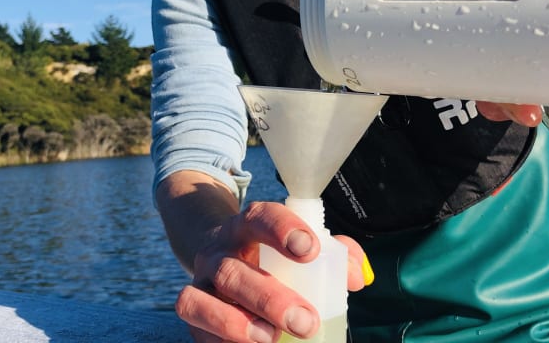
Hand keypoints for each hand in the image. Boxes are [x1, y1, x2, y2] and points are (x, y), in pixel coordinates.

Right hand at [174, 201, 366, 342]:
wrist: (219, 256)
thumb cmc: (272, 255)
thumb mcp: (300, 245)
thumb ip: (335, 255)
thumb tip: (357, 277)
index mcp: (247, 226)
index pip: (260, 217)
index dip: (282, 230)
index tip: (310, 250)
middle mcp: (218, 251)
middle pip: (232, 271)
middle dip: (270, 299)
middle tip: (306, 322)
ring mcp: (200, 282)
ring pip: (199, 300)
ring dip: (235, 324)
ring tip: (271, 338)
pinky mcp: (191, 311)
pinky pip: (194, 327)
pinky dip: (220, 339)